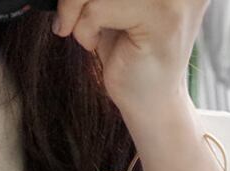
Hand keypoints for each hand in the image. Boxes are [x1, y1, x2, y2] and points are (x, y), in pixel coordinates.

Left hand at [52, 0, 208, 111]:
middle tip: (66, 20)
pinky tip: (95, 44)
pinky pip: (101, 7)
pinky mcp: (164, 16)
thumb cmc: (129, 54)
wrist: (150, 103)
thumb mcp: (112, 6)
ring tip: (87, 34)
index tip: (74, 6)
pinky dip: (85, 28)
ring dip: (79, 13)